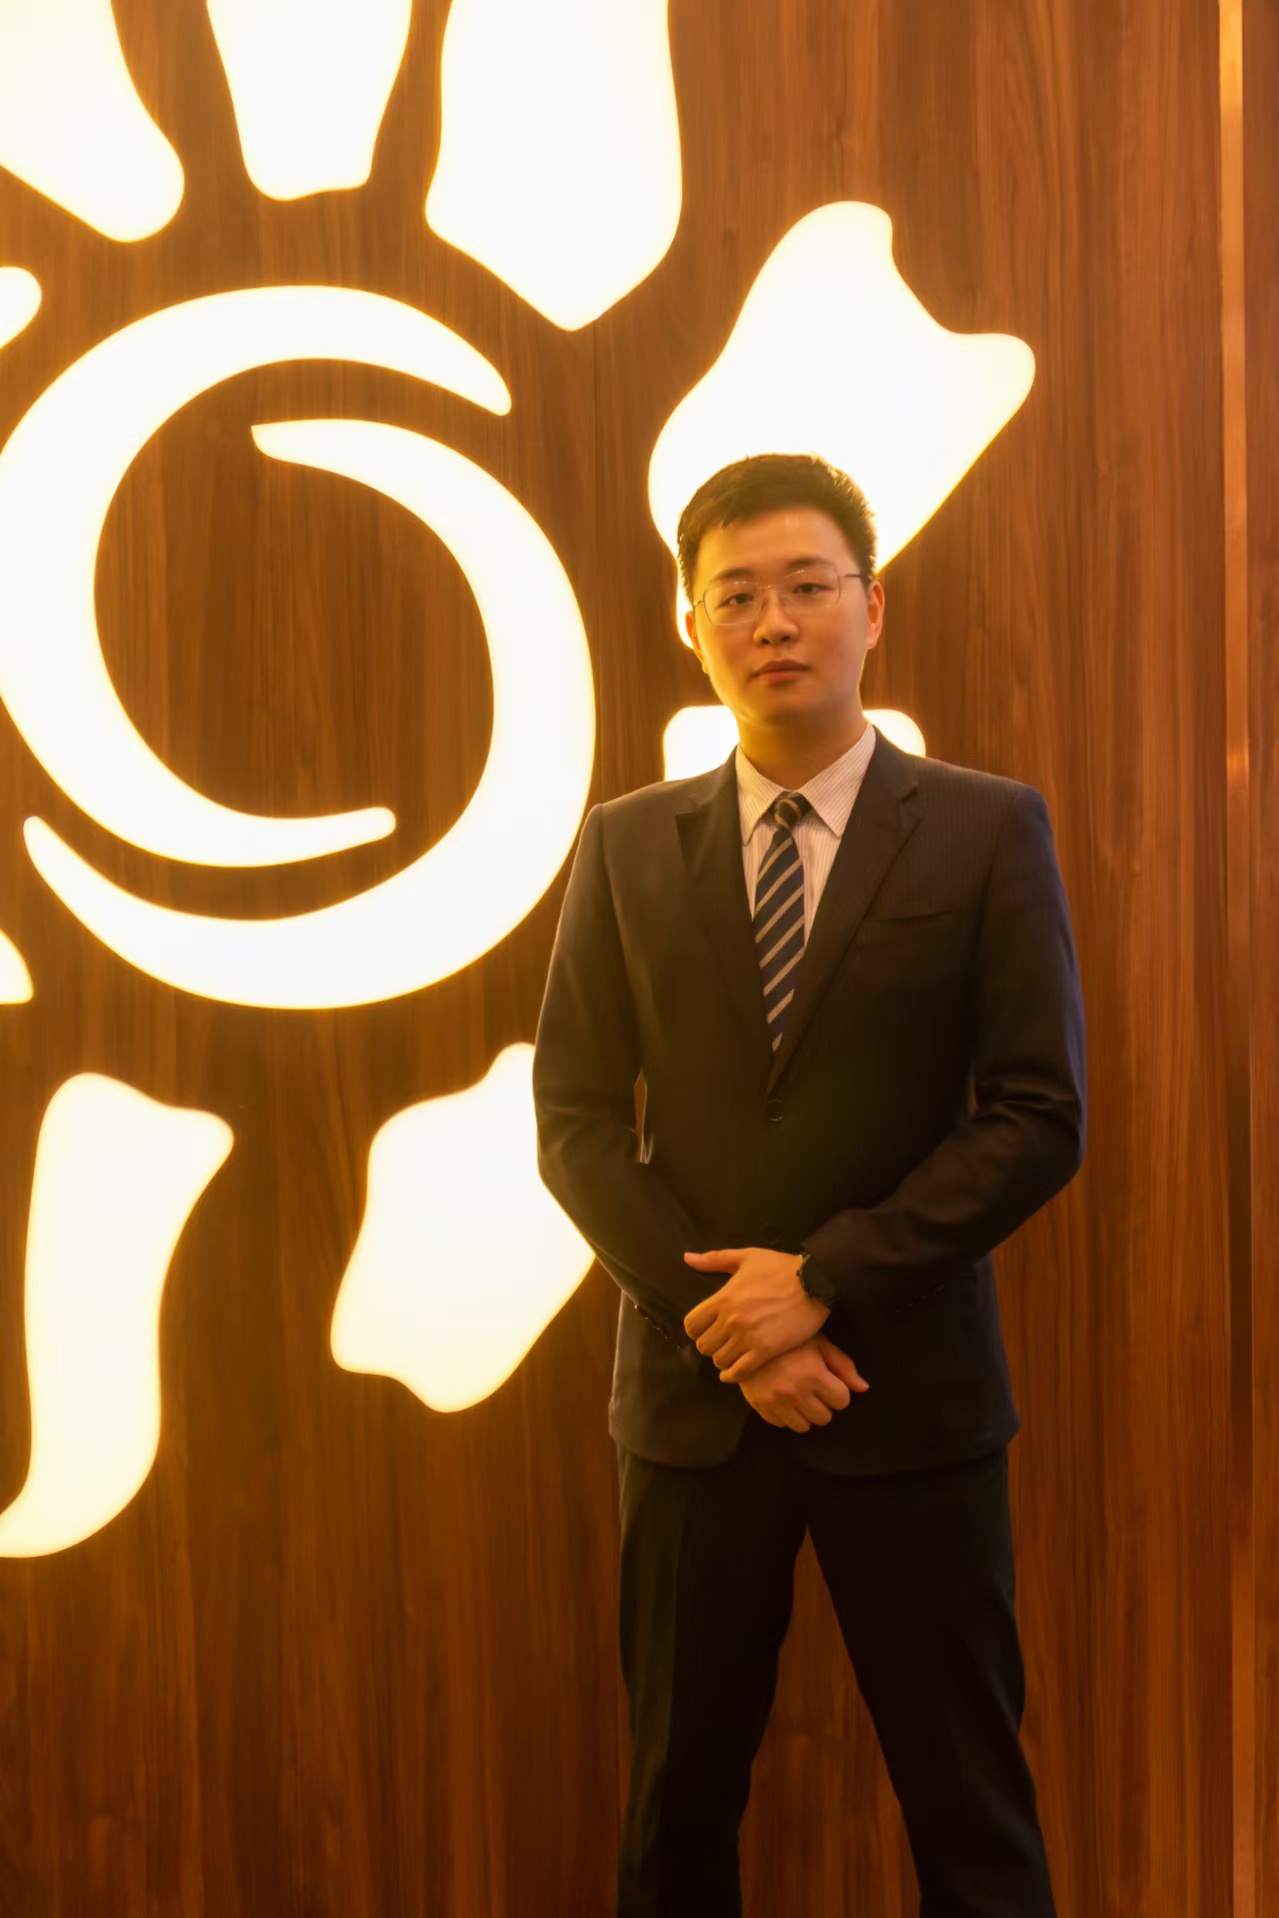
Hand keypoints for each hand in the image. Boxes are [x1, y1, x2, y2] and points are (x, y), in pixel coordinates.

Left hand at [682, 1245, 828, 1380]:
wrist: (816, 1283)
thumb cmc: (781, 1267)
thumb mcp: (746, 1257)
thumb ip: (714, 1260)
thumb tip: (687, 1258)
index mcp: (723, 1298)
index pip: (692, 1325)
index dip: (696, 1329)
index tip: (706, 1329)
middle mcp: (731, 1320)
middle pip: (704, 1346)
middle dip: (710, 1345)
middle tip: (721, 1342)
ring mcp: (748, 1337)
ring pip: (719, 1361)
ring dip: (723, 1359)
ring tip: (732, 1353)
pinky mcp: (766, 1351)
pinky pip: (739, 1372)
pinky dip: (733, 1374)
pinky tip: (735, 1371)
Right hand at [737, 1336, 869, 1432]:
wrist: (747, 1336)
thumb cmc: (789, 1338)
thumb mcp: (819, 1343)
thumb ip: (843, 1365)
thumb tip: (863, 1388)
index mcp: (813, 1373)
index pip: (842, 1401)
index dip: (838, 1392)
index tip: (830, 1382)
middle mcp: (795, 1391)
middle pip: (824, 1418)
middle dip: (823, 1404)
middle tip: (814, 1389)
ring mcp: (776, 1401)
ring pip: (804, 1427)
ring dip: (805, 1413)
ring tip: (799, 1395)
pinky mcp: (760, 1407)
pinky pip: (782, 1425)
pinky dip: (786, 1415)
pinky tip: (783, 1397)